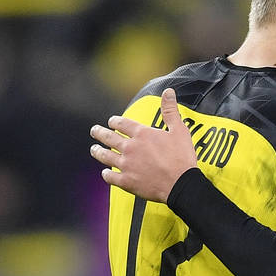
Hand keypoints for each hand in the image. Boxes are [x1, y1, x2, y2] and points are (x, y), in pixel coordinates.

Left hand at [90, 87, 197, 201]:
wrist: (181, 184)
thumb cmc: (182, 158)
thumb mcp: (179, 130)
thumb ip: (170, 110)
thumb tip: (168, 91)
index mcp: (142, 134)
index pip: (122, 123)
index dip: (114, 121)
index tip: (111, 121)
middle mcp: (130, 147)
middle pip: (108, 137)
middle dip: (99, 133)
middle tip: (94, 131)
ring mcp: (126, 164)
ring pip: (105, 156)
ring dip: (98, 152)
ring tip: (94, 149)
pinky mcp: (126, 181)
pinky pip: (110, 176)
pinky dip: (106, 174)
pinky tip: (105, 172)